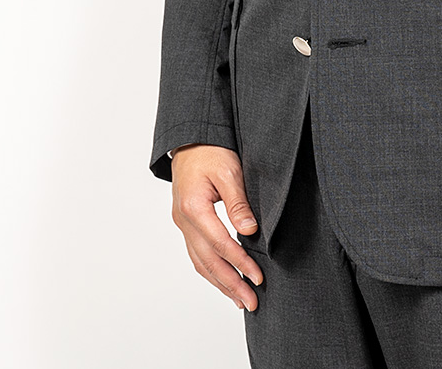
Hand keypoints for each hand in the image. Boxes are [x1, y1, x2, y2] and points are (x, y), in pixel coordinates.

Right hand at [170, 144, 263, 311]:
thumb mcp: (230, 170)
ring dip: (220, 283)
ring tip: (240, 300)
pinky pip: (197, 254)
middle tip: (252, 302)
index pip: (220, 243)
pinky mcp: (186, 223)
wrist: (191, 139)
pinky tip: (223, 281)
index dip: (240, 263)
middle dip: (231, 284)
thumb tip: (250, 231)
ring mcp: (182, 223)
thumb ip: (238, 202)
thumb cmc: (211, 151)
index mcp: (194, 207)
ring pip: (200, 262)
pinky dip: (211, 270)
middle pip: (208, 261)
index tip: (258, 277)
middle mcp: (184, 220)